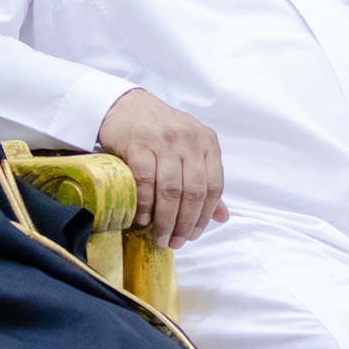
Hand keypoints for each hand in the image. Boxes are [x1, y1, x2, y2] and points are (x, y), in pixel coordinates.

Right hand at [97, 88, 229, 247]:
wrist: (126, 106)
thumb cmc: (160, 132)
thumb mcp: (189, 151)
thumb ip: (205, 181)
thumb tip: (222, 217)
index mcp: (207, 142)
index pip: (214, 186)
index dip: (205, 216)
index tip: (194, 235)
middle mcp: (189, 139)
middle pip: (194, 191)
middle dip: (185, 223)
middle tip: (175, 242)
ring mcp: (164, 139)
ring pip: (171, 189)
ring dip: (166, 219)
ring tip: (161, 237)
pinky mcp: (138, 142)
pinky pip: (145, 180)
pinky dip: (145, 203)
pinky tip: (142, 218)